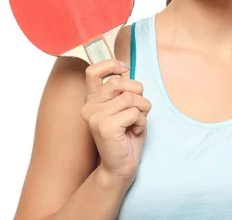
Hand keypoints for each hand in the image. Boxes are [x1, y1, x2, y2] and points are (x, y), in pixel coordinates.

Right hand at [80, 59, 151, 182]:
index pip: (92, 71)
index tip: (124, 68)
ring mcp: (95, 116)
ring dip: (142, 110)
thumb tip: (126, 69)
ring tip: (136, 123)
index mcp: (92, 99)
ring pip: (131, 97)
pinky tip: (133, 132)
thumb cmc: (127, 136)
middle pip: (119, 82)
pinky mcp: (105, 127)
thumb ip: (122, 90)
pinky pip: (133, 112)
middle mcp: (89, 106)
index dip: (110, 64)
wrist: (121, 166)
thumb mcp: (124, 107)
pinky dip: (141, 122)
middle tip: (138, 109)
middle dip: (138, 93)